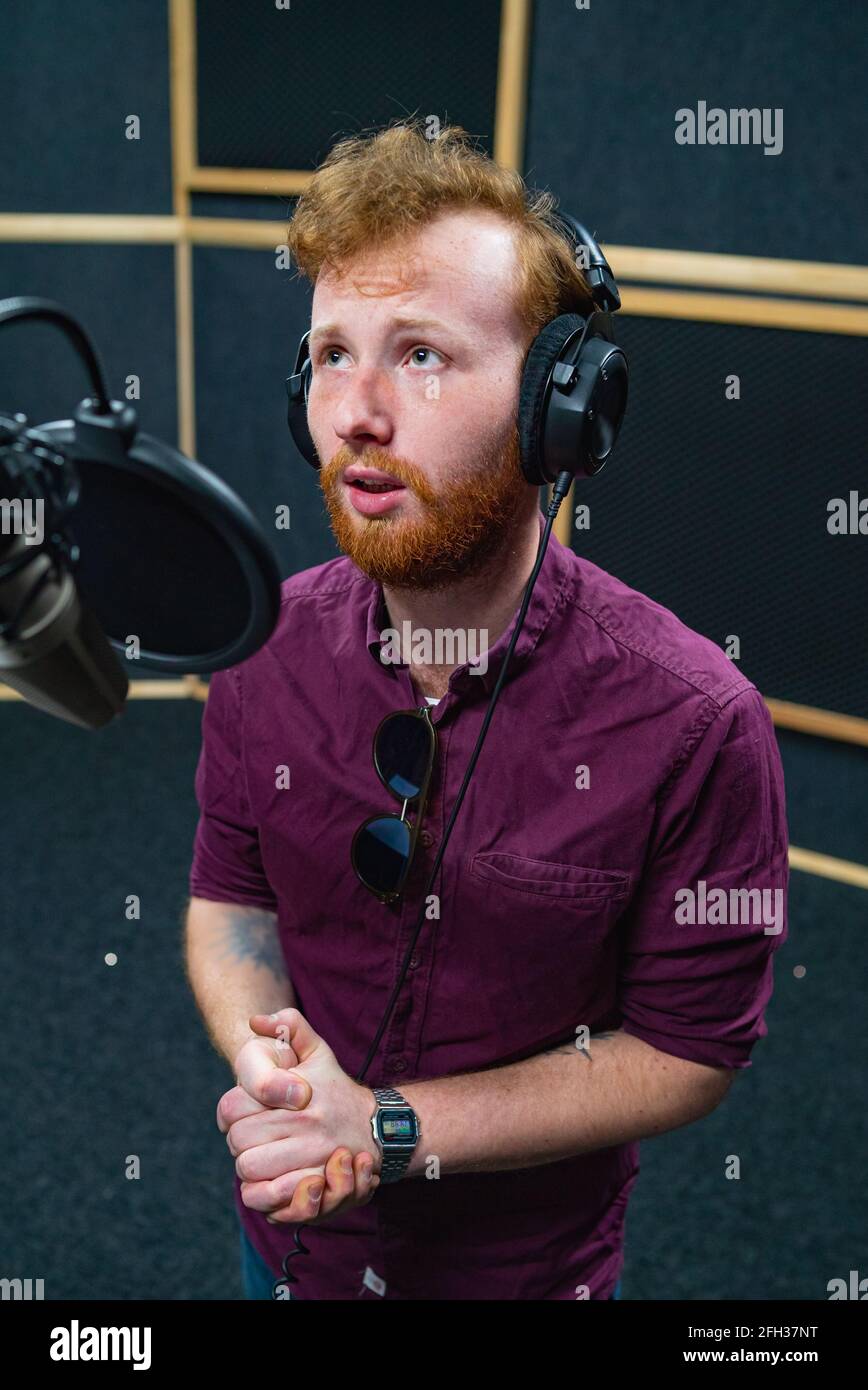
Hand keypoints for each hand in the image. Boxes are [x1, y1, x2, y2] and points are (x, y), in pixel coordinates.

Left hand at [216, 1008, 381, 1224]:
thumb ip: (289, 1025)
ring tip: (260, 1157)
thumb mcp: (318, 1051)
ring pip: (249, 1169)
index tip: (243, 1112)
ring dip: (248, 1165)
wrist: (376, 1128)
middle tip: (253, 1137)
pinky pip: (267, 1196)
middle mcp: (306, 1126)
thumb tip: (255, 1021)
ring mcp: (311, 1159)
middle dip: (238, 1140)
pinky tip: (267, 1180)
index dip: (230, 1113)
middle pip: (238, 1141)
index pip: (232, 1108)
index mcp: (299, 1095)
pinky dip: (260, 1192)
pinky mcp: (314, 1189)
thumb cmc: (336, 1089)